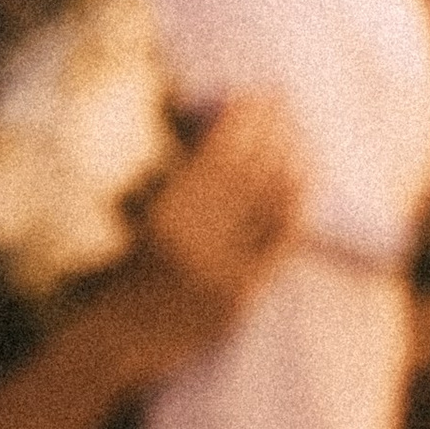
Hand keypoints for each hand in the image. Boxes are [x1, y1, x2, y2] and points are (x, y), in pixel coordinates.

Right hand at [115, 95, 304, 376]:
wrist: (123, 336)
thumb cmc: (133, 268)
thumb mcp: (147, 215)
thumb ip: (181, 179)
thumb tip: (218, 129)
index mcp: (167, 213)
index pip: (215, 156)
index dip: (240, 121)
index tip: (254, 92)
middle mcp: (195, 239)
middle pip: (246, 172)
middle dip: (268, 131)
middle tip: (283, 98)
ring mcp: (221, 269)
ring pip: (266, 204)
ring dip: (288, 162)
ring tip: (300, 132)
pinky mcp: (241, 295)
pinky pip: (276, 244)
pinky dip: (293, 209)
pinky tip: (306, 182)